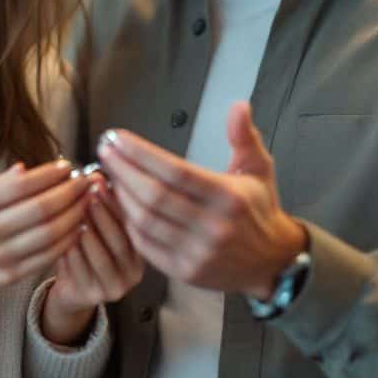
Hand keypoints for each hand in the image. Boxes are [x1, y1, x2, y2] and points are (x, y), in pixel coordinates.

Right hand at [0, 159, 91, 308]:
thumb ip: (1, 184)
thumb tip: (32, 169)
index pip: (22, 185)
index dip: (50, 174)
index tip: (67, 166)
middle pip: (41, 209)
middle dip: (70, 192)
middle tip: (86, 182)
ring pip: (49, 234)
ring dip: (75, 215)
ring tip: (87, 202)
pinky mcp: (9, 276)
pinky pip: (47, 257)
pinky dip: (67, 240)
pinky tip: (78, 227)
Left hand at [40, 174, 145, 344]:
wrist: (73, 290)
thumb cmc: (85, 250)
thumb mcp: (98, 226)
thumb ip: (100, 203)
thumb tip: (96, 174)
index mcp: (142, 251)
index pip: (133, 224)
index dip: (116, 201)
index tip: (101, 181)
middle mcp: (135, 272)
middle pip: (119, 240)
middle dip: (102, 213)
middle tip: (88, 192)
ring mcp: (116, 287)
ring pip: (100, 255)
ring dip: (86, 230)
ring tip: (73, 210)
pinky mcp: (94, 296)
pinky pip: (80, 269)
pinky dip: (71, 250)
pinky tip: (61, 234)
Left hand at [97, 102, 306, 297]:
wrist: (274, 262)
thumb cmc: (258, 209)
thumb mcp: (259, 169)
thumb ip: (244, 136)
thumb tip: (238, 105)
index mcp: (228, 197)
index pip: (175, 171)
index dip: (141, 154)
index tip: (117, 137)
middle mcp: (213, 226)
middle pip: (154, 196)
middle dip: (122, 170)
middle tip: (104, 150)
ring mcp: (198, 252)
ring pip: (145, 222)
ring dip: (119, 196)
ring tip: (107, 173)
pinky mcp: (185, 271)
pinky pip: (145, 246)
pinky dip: (126, 224)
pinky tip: (117, 204)